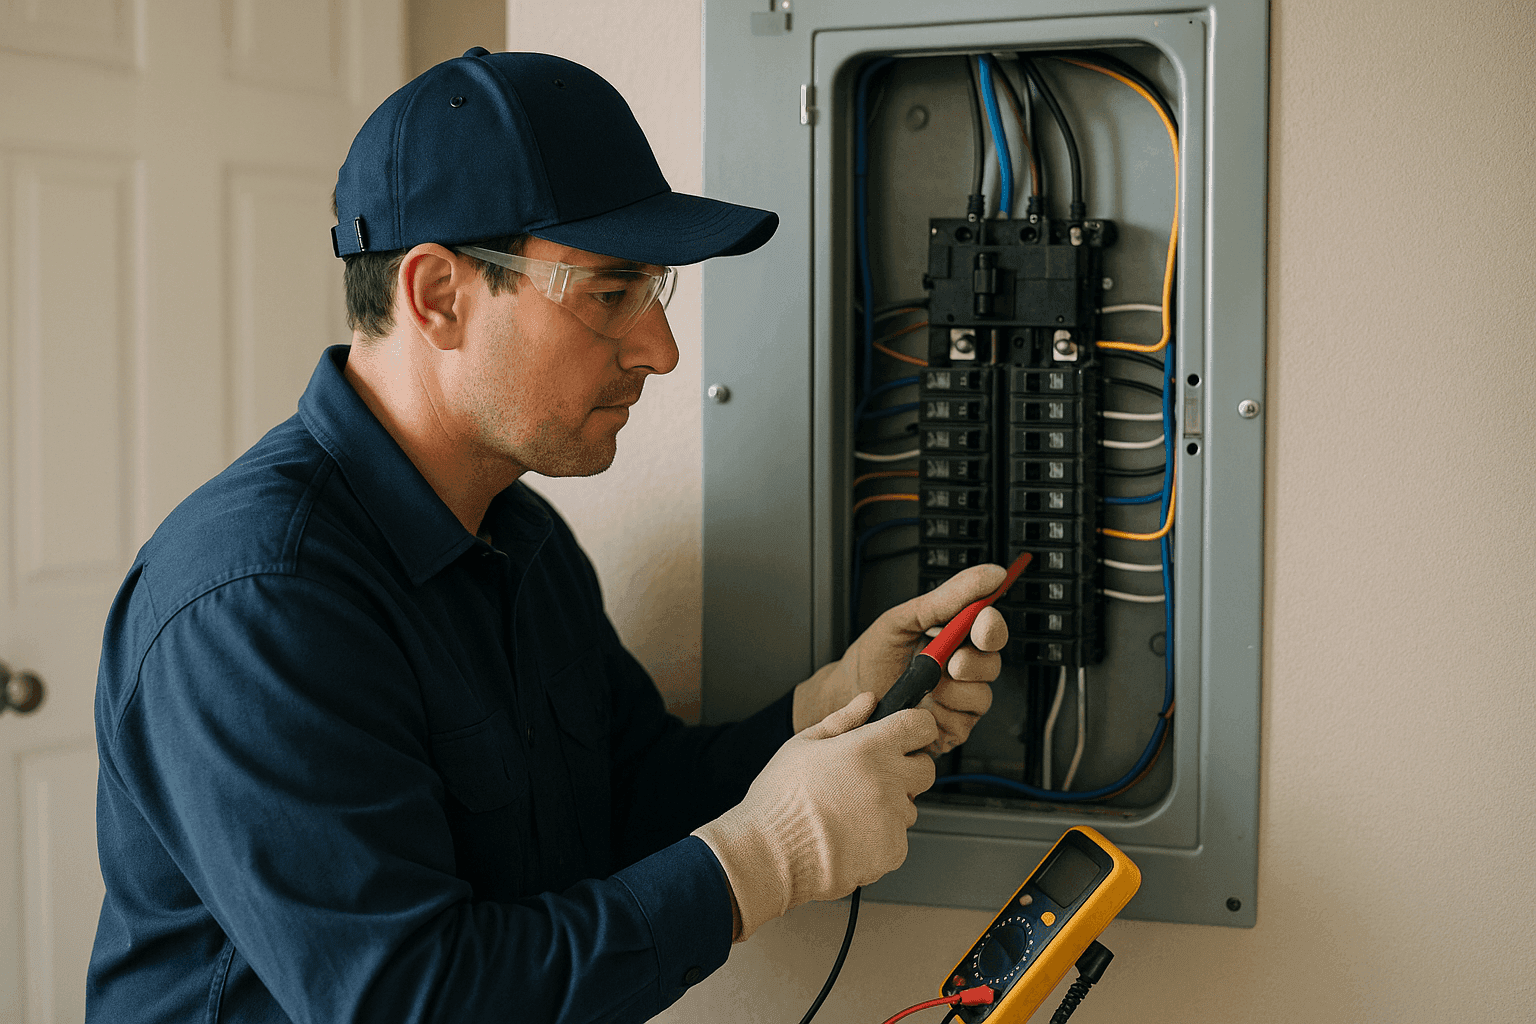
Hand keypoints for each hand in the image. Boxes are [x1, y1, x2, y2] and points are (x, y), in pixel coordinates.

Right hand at [693, 692, 936, 940]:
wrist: (769, 854)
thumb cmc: (779, 800)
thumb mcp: (802, 745)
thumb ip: (843, 720)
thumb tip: (868, 701)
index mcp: (868, 748)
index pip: (921, 726)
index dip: (916, 729)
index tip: (906, 737)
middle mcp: (887, 780)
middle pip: (925, 769)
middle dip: (906, 771)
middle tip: (871, 779)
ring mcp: (892, 818)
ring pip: (909, 807)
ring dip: (889, 808)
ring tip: (848, 814)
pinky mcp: (892, 851)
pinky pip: (898, 839)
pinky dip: (880, 840)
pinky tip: (849, 837)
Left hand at [794, 564, 1009, 754]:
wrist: (846, 695)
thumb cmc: (873, 657)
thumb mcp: (905, 619)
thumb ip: (945, 598)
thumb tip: (988, 576)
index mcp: (955, 640)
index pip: (988, 631)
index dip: (992, 624)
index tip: (983, 618)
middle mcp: (961, 671)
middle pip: (992, 664)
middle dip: (975, 661)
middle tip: (952, 661)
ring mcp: (958, 702)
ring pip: (982, 695)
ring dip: (954, 689)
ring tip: (926, 684)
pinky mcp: (951, 729)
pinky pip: (965, 721)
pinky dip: (944, 712)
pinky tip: (924, 705)